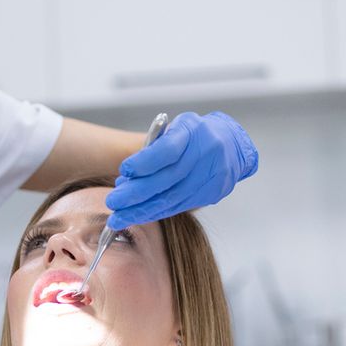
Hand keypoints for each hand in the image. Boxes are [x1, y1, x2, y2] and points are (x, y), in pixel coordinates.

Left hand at [104, 111, 257, 230]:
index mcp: (193, 131)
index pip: (168, 149)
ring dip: (143, 210)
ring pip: (173, 198)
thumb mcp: (175, 128)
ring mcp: (212, 176)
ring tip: (119, 216)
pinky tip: (139, 215)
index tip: (124, 170)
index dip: (145, 162)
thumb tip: (128, 176)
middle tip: (113, 201)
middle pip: (168, 179)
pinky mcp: (212, 193)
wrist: (232, 144)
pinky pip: (180, 206)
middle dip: (137, 194)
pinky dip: (157, 212)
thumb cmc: (195, 134)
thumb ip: (154, 147)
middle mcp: (206, 153)